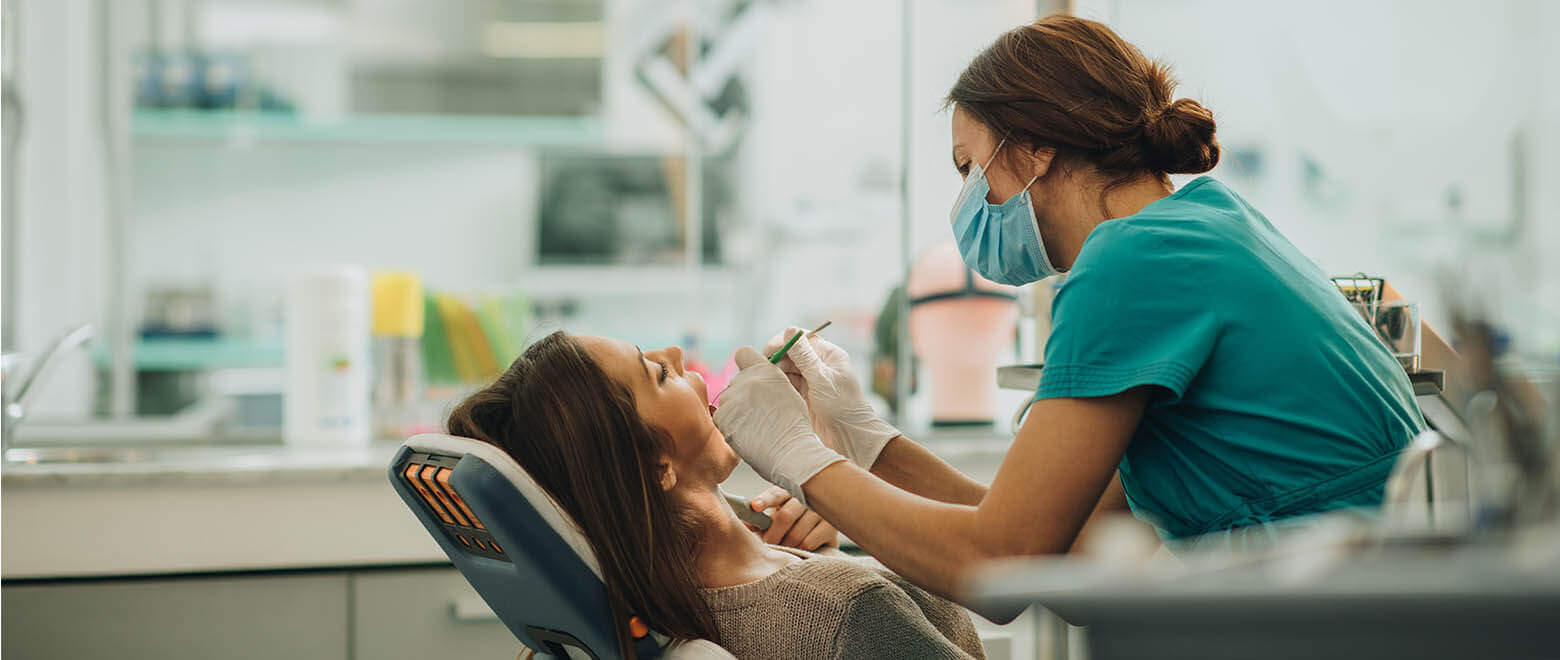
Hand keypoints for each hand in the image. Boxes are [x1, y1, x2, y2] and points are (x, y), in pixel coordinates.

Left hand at [713, 347, 845, 505]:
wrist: (790, 452)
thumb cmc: (795, 426)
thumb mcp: (788, 392)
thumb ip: (769, 380)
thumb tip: (757, 380)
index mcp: (765, 370)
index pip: (743, 353)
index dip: (746, 364)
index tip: (751, 378)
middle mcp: (745, 380)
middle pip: (735, 382)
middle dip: (742, 394)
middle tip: (759, 413)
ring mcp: (732, 399)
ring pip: (727, 400)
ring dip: (736, 411)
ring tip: (756, 427)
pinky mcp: (722, 417)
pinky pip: (721, 417)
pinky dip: (730, 425)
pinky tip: (747, 434)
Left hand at [746, 485, 838, 550]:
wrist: (819, 534)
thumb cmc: (790, 524)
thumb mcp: (773, 519)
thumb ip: (759, 521)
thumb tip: (744, 523)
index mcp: (788, 493)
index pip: (776, 494)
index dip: (765, 500)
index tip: (755, 507)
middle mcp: (806, 499)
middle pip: (785, 516)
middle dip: (773, 535)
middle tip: (767, 544)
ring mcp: (820, 512)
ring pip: (796, 533)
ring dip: (786, 545)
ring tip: (783, 546)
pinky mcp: (830, 527)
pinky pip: (808, 542)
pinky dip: (799, 549)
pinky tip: (798, 548)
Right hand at [762, 328, 900, 468]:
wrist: (850, 438)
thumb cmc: (843, 407)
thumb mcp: (822, 379)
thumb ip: (804, 356)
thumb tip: (789, 330)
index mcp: (828, 355)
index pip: (801, 339)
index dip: (783, 342)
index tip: (768, 351)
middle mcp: (819, 365)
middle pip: (791, 354)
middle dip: (776, 360)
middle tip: (763, 371)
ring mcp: (811, 380)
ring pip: (787, 370)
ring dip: (775, 374)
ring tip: (766, 383)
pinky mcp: (804, 395)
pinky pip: (787, 385)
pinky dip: (778, 386)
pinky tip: (770, 391)